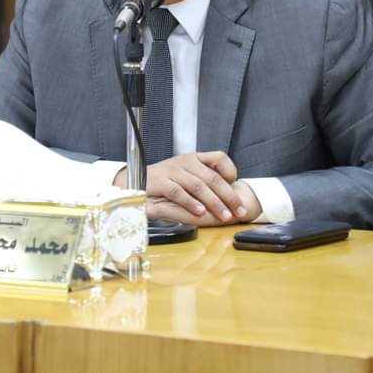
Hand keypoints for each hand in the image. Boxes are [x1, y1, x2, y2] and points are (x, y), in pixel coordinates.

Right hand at [115, 151, 244, 221]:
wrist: (134, 182)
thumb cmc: (164, 183)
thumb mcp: (186, 177)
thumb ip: (203, 181)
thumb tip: (228, 192)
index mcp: (194, 159)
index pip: (218, 157)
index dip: (230, 170)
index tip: (237, 185)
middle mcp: (185, 162)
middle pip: (212, 177)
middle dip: (228, 195)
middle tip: (238, 210)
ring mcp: (172, 171)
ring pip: (198, 186)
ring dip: (214, 202)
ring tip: (223, 215)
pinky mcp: (160, 182)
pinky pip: (178, 192)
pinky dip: (190, 202)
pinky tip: (200, 212)